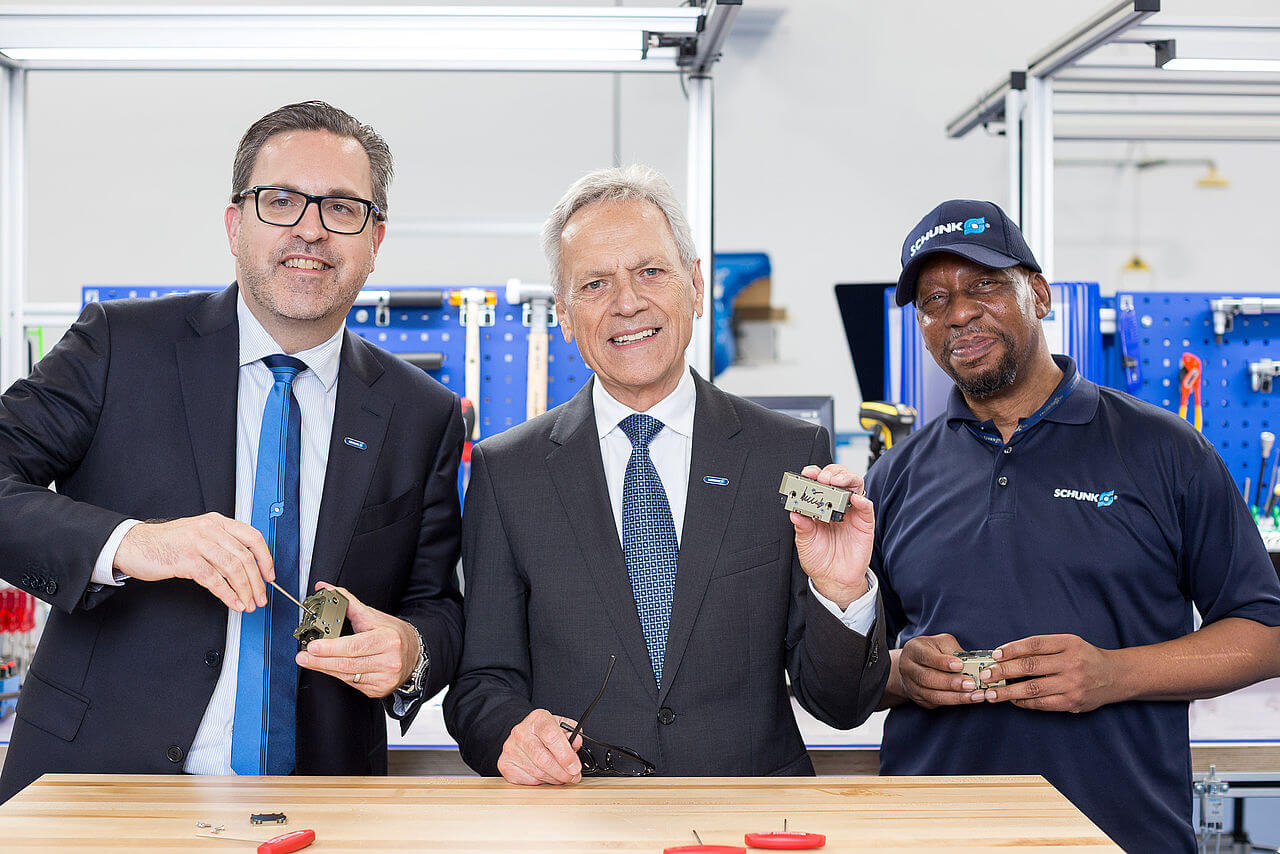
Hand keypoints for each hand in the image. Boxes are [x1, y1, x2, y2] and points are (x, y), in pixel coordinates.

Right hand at [113, 513, 272, 611]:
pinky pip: (215, 580)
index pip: (253, 537)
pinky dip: (228, 595)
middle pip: (245, 556)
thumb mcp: (199, 535)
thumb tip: (246, 568)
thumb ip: (221, 545)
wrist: (133, 545)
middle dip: (257, 581)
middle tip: (261, 597)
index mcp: (217, 522)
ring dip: (245, 590)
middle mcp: (210, 529)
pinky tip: (233, 603)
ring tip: (248, 603)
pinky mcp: (187, 560)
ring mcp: (198, 543)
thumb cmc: (166, 543)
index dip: (266, 558)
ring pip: (233, 569)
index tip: (270, 576)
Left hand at [295, 582, 420, 697]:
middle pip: (347, 664)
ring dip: (327, 669)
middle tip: (303, 657)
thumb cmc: (391, 633)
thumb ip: (347, 602)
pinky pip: (353, 684)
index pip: (354, 646)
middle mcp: (389, 660)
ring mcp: (385, 678)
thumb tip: (325, 588)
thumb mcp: (372, 615)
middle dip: (321, 661)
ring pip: (348, 676)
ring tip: (311, 661)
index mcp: (388, 639)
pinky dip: (339, 676)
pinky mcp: (380, 690)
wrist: (414, 652)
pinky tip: (332, 668)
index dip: (330, 648)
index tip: (313, 647)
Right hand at [497, 709, 584, 785]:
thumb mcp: (561, 726)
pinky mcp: (505, 764)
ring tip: (563, 776)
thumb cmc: (546, 732)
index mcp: (537, 719)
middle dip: (563, 772)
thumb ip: (572, 733)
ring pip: (538, 772)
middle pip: (544, 758)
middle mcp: (521, 732)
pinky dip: (542, 782)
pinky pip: (528, 781)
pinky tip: (547, 776)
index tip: (575, 767)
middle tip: (574, 777)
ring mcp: (510, 749)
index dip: (566, 755)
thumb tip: (576, 743)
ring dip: (555, 779)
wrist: (523, 734)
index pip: (551, 736)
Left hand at [791, 463, 873, 608]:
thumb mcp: (804, 542)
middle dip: (831, 472)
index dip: (814, 474)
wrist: (833, 579)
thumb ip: (802, 526)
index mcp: (820, 507)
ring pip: (855, 486)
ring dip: (846, 479)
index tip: (808, 473)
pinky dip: (862, 500)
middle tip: (822, 478)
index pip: (819, 483)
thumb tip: (795, 512)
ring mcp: (851, 513)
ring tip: (836, 482)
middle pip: (839, 478)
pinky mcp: (864, 523)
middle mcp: (836, 506)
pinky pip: (867, 507)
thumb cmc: (819, 559)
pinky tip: (854, 499)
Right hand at [898, 633, 987, 707]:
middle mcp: (908, 668)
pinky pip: (936, 703)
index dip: (943, 662)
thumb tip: (971, 664)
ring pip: (933, 695)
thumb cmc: (932, 651)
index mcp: (913, 650)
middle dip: (951, 683)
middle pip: (927, 678)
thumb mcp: (941, 643)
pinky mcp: (919, 699)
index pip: (926, 656)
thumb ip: (953, 651)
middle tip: (971, 684)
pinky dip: (954, 702)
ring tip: (975, 695)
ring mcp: (912, 686)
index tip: (960, 665)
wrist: (913, 665)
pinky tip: (969, 699)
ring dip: (956, 697)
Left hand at [982, 634, 1120, 712]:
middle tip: (985, 675)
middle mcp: (1071, 663)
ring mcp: (1072, 685)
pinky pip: (1042, 704)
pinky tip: (1012, 700)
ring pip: (1033, 689)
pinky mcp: (1072, 703)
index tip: (995, 654)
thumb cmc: (1084, 657)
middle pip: (1030, 666)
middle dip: (1003, 671)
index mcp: (1069, 644)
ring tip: (991, 694)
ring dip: (1008, 692)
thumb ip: (1043, 648)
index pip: (1035, 644)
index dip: (1013, 649)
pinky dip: (1024, 702)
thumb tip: (1007, 655)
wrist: (1114, 676)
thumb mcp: (1068, 643)